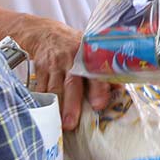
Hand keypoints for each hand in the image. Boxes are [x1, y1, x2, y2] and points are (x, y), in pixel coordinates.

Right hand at [11, 15, 109, 130]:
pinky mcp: (40, 69)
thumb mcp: (93, 52)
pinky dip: (42, 102)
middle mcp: (71, 59)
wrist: (48, 34)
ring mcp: (54, 65)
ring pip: (54, 89)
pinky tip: (44, 114)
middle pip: (72, 84)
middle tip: (71, 124)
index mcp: (89, 56)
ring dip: (56, 108)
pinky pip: (40, 88)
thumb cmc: (76, 48)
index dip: (98, 89)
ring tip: (58, 125)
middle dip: (72, 105)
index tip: (99, 105)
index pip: (95, 73)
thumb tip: (119, 91)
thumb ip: (106, 72)